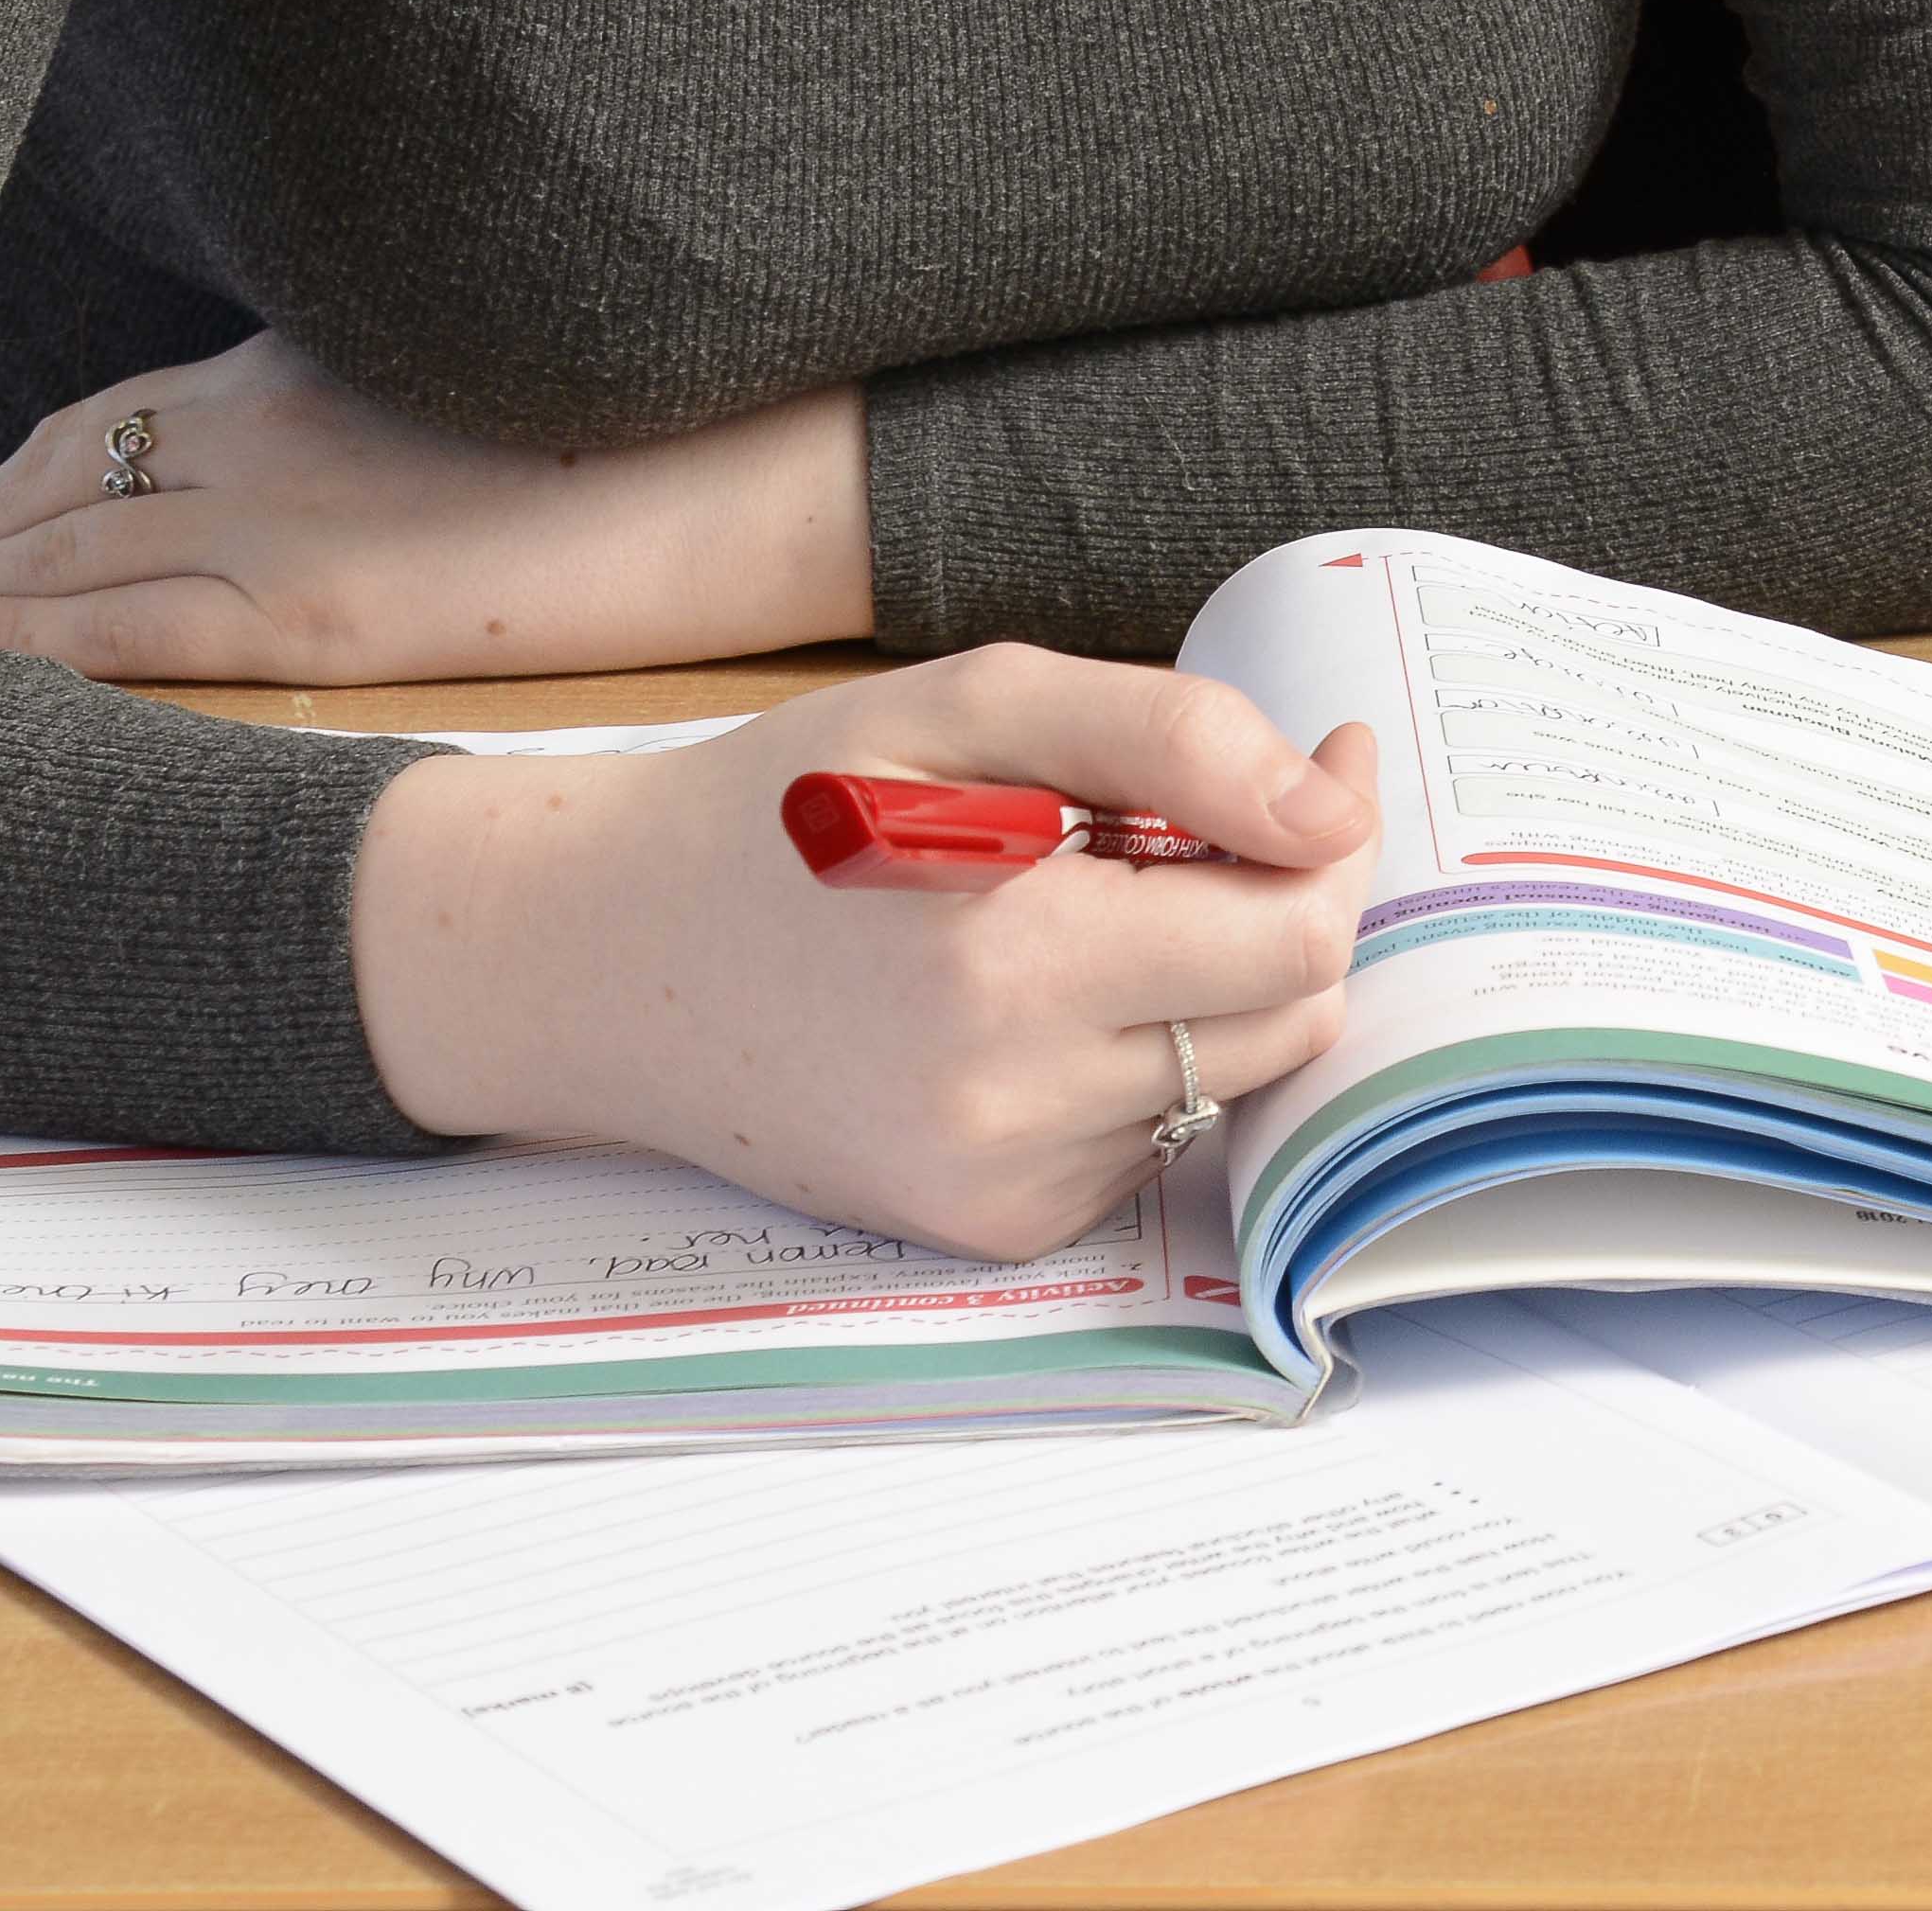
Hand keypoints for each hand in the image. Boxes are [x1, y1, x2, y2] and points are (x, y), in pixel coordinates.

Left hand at [0, 334, 871, 683]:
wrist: (767, 456)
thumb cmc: (657, 415)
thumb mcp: (483, 363)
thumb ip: (369, 397)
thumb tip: (320, 443)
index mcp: (301, 365)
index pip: (97, 426)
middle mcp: (260, 432)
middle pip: (45, 490)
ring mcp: (279, 521)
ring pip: (52, 565)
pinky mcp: (314, 612)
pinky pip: (115, 642)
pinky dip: (8, 657)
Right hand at [356, 653, 1384, 1261]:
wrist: (602, 959)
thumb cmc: (787, 811)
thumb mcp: (969, 705)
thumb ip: (1171, 739)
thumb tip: (1327, 806)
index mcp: (1012, 958)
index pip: (1298, 933)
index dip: (1330, 839)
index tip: (1319, 764)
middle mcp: (1011, 1100)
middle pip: (1288, 1013)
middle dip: (1282, 906)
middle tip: (1208, 824)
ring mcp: (999, 1182)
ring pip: (1229, 1076)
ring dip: (1210, 984)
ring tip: (1091, 902)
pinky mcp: (987, 1226)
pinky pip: (1147, 1135)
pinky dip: (1136, 1055)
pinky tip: (1040, 995)